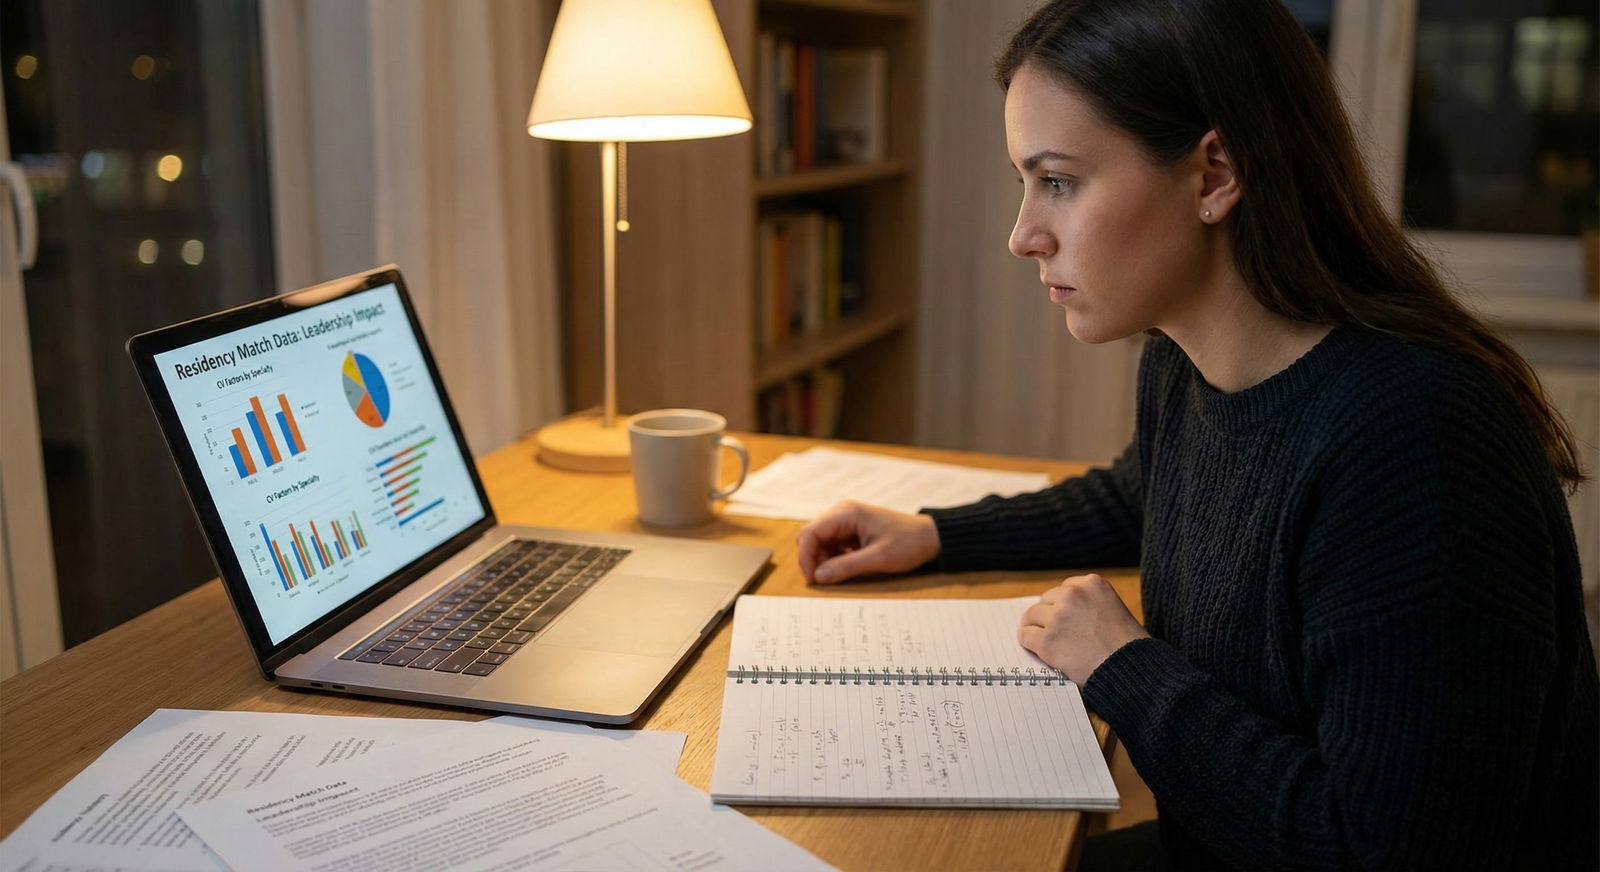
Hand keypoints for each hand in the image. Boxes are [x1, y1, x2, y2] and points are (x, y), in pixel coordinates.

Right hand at [796, 501, 940, 583]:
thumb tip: (818, 577)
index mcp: (846, 513)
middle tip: (822, 579)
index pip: (810, 533)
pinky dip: (832, 558)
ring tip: (837, 574)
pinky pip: (831, 544)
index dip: (806, 556)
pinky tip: (844, 567)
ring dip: (822, 559)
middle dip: (812, 558)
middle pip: (810, 535)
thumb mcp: (878, 558)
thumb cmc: (908, 543)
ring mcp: (846, 521)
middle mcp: (842, 513)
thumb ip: (846, 567)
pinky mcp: (851, 530)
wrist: (930, 537)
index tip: (813, 578)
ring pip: (819, 541)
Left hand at [1019, 574, 1148, 684]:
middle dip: (1048, 616)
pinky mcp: (1047, 640)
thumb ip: (1089, 603)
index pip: (1064, 589)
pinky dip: (1029, 644)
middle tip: (1054, 632)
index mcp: (1092, 583)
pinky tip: (1038, 650)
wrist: (1132, 669)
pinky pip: (1025, 636)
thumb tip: (1059, 610)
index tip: (1066, 619)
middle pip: (1046, 601)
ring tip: (1046, 642)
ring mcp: (1058, 617)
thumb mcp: (1114, 609)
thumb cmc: (1129, 646)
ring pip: (1031, 617)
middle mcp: (1073, 594)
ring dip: (1036, 629)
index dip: (1063, 606)